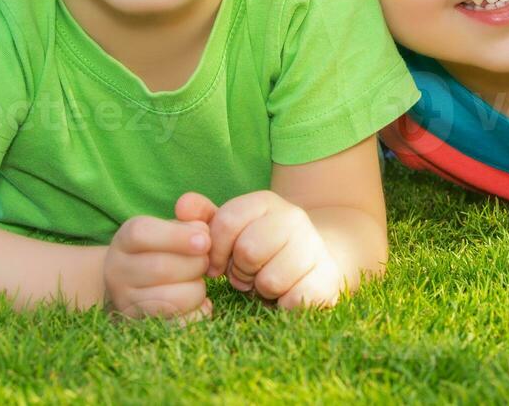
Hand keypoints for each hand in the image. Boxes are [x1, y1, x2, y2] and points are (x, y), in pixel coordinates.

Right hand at [103, 192, 216, 321]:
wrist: (135, 281)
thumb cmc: (168, 247)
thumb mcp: (177, 225)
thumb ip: (195, 215)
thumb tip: (201, 226)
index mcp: (126, 238)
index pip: (143, 234)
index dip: (177, 237)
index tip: (205, 240)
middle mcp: (118, 270)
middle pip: (160, 268)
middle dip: (195, 264)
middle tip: (206, 262)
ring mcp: (125, 301)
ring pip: (169, 299)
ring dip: (196, 290)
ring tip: (198, 281)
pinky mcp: (139, 326)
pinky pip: (175, 325)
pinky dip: (196, 314)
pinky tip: (200, 303)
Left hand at [206, 190, 343, 309]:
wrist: (316, 260)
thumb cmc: (262, 246)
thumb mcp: (233, 229)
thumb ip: (203, 218)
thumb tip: (182, 206)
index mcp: (266, 202)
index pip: (227, 221)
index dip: (216, 251)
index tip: (219, 263)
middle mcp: (293, 218)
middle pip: (248, 251)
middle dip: (240, 271)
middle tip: (248, 274)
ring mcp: (313, 246)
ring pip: (271, 279)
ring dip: (263, 289)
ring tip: (268, 283)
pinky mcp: (327, 278)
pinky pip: (294, 301)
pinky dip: (284, 306)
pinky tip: (286, 296)